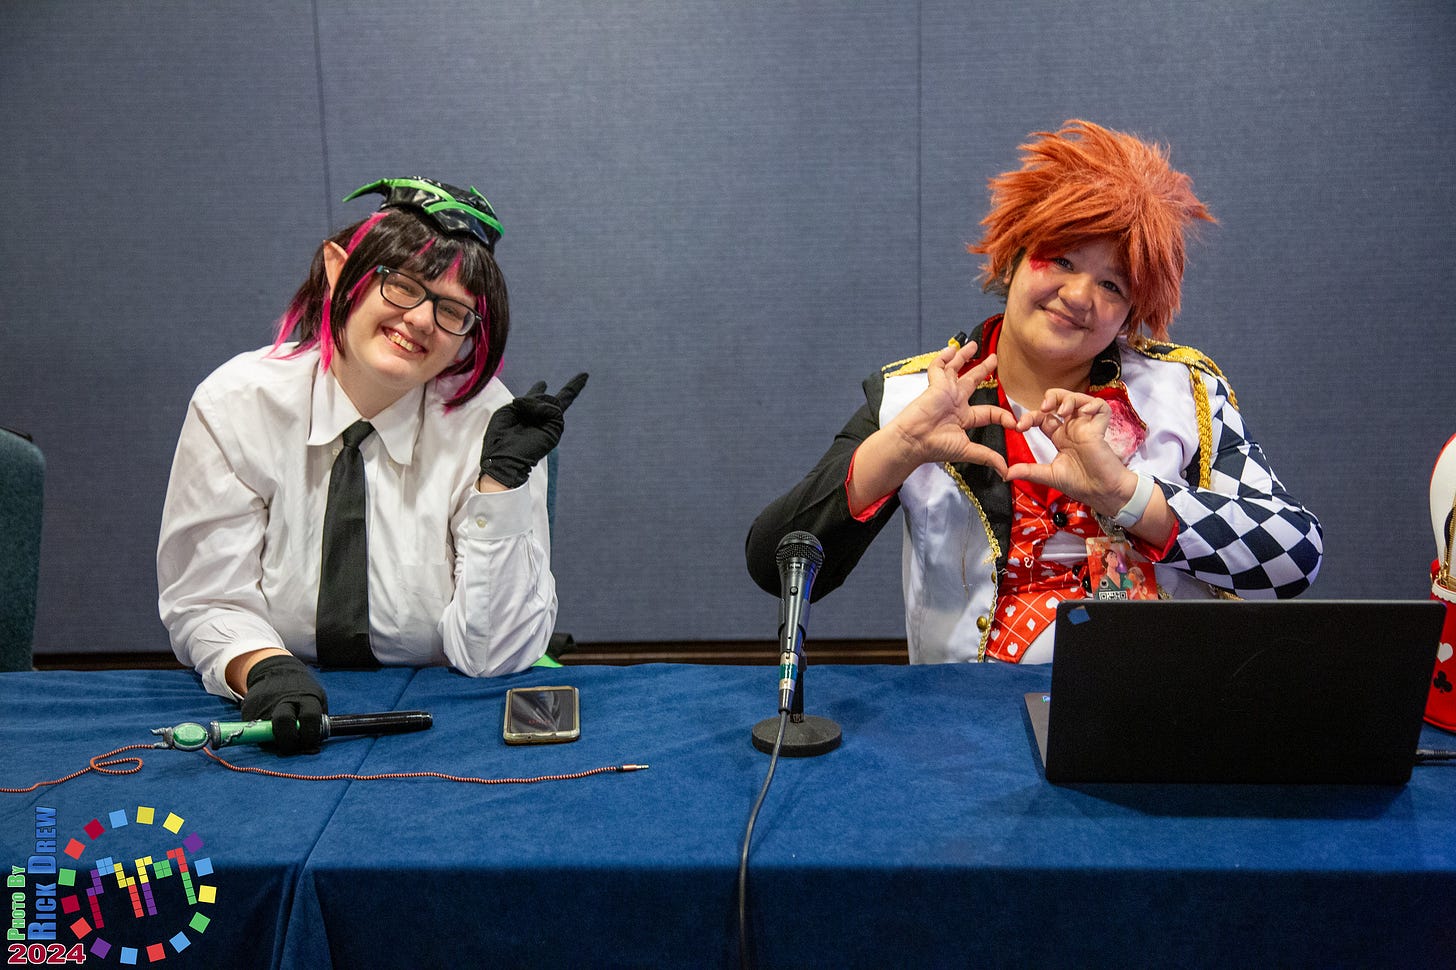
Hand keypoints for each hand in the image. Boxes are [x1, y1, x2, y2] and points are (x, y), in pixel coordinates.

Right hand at [240, 654, 327, 754]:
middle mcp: (284, 699)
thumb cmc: (301, 690)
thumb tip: (311, 748)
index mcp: (305, 697)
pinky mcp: (248, 708)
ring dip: (272, 739)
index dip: (309, 736)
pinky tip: (266, 724)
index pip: (309, 718)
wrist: (274, 669)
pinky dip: (260, 733)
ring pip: (266, 732)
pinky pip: (253, 729)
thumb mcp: (316, 697)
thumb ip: (316, 719)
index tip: (308, 744)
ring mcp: (264, 704)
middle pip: (284, 723)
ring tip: (279, 734)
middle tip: (290, 747)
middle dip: (288, 742)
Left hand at [478, 373, 588, 489]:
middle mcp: (542, 420)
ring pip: (553, 401)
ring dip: (535, 401)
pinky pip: (555, 410)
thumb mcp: (509, 410)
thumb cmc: (499, 437)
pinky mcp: (556, 430)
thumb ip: (528, 400)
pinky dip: (542, 408)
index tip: (567, 379)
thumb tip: (546, 401)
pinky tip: (531, 412)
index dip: (549, 388)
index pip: (544, 399)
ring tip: (520, 408)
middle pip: (551, 398)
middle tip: (518, 405)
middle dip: (534, 397)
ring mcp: (550, 425)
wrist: (502, 457)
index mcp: (529, 415)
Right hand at [883, 342, 1018, 474]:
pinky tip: (951, 349)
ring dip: (964, 356)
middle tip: (993, 359)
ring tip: (974, 345)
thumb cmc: (936, 446)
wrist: (914, 440)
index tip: (1014, 423)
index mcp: (964, 418)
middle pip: (972, 382)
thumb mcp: (967, 451)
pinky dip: (943, 357)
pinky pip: (938, 367)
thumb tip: (1006, 473)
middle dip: (983, 370)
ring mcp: (945, 391)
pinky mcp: (936, 384)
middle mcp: (955, 402)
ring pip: (956, 369)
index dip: (1003, 416)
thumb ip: (987, 457)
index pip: (988, 412)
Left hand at [1005, 389, 1136, 512]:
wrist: (1101, 493)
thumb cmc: (1080, 484)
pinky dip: (1092, 404)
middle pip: (1062, 401)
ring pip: (1079, 399)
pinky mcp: (1100, 429)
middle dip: (1052, 397)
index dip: (1031, 417)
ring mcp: (1087, 427)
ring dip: (1068, 399)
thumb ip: (1029, 471)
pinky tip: (1084, 412)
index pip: (1044, 417)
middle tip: (1044, 407)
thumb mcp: (1050, 475)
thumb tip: (1006, 473)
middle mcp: (1073, 428)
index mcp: (1060, 437)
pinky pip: (1101, 407)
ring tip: (1061, 411)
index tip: (1019, 427)